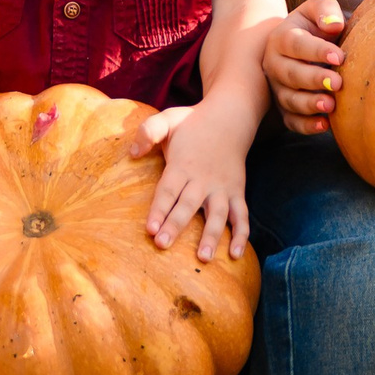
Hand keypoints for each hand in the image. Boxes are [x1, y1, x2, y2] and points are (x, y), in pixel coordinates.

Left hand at [134, 98, 253, 260]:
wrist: (230, 117)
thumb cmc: (193, 123)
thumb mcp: (168, 119)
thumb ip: (149, 131)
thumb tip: (133, 152)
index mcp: (183, 164)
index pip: (168, 190)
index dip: (159, 209)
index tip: (150, 228)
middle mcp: (203, 179)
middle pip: (188, 205)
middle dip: (176, 225)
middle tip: (163, 244)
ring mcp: (222, 187)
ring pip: (217, 214)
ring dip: (211, 236)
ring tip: (203, 257)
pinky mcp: (237, 192)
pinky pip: (241, 215)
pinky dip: (241, 234)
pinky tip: (235, 254)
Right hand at [262, 0, 345, 132]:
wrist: (305, 45)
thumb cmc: (315, 26)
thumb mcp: (318, 9)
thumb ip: (325, 10)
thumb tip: (333, 25)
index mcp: (281, 38)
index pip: (295, 44)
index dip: (316, 51)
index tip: (339, 57)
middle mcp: (274, 65)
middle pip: (291, 74)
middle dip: (314, 79)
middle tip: (338, 83)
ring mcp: (278, 89)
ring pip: (290, 100)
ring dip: (310, 104)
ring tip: (331, 105)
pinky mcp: (285, 109)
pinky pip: (292, 121)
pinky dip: (306, 126)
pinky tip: (325, 125)